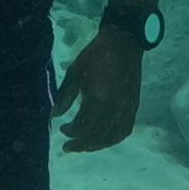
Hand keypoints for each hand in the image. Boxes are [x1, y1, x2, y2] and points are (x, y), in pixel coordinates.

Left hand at [57, 25, 144, 152]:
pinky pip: (125, 130)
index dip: (70, 132)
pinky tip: (103, 140)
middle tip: (67, 146)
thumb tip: (54, 115)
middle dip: (80, 144)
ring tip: (83, 145)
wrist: (124, 43)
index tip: (61, 129)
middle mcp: (114, 108)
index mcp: (98, 97)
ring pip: (111, 137)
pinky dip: (113, 139)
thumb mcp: (75, 71)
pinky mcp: (134, 107)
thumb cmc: (96, 55)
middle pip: (96, 136)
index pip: (83, 126)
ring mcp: (127, 109)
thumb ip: (65, 95)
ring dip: (95, 145)